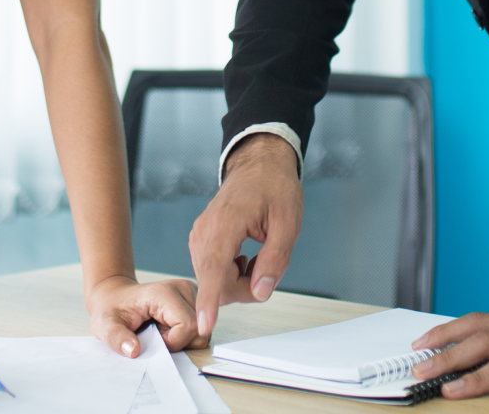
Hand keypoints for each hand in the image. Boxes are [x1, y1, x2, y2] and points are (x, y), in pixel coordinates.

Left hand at [87, 275, 200, 354]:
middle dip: (179, 341)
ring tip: (160, 329)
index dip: (173, 342)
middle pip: (199, 330)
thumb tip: (134, 351)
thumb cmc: (112, 309)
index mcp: (164, 293)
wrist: (116, 296)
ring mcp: (192, 293)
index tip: (154, 339)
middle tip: (156, 333)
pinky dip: (185, 334)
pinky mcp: (195, 299)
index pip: (188, 326)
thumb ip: (117, 337)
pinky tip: (168, 326)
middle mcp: (184, 288)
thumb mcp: (105, 325)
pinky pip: (200, 328)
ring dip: (182, 338)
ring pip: (202, 331)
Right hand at [188, 133, 302, 339]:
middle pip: (214, 281)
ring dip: (237, 281)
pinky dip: (229, 273)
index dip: (210, 300)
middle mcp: (205, 231)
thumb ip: (275, 260)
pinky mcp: (201, 239)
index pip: (213, 268)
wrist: (259, 165)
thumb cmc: (274, 187)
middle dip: (242, 288)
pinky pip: (210, 269)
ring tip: (259, 259)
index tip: (205, 324)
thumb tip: (261, 292)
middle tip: (268, 272)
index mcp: (226, 223)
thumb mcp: (288, 223)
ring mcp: (200, 235)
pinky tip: (246, 258)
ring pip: (211, 279)